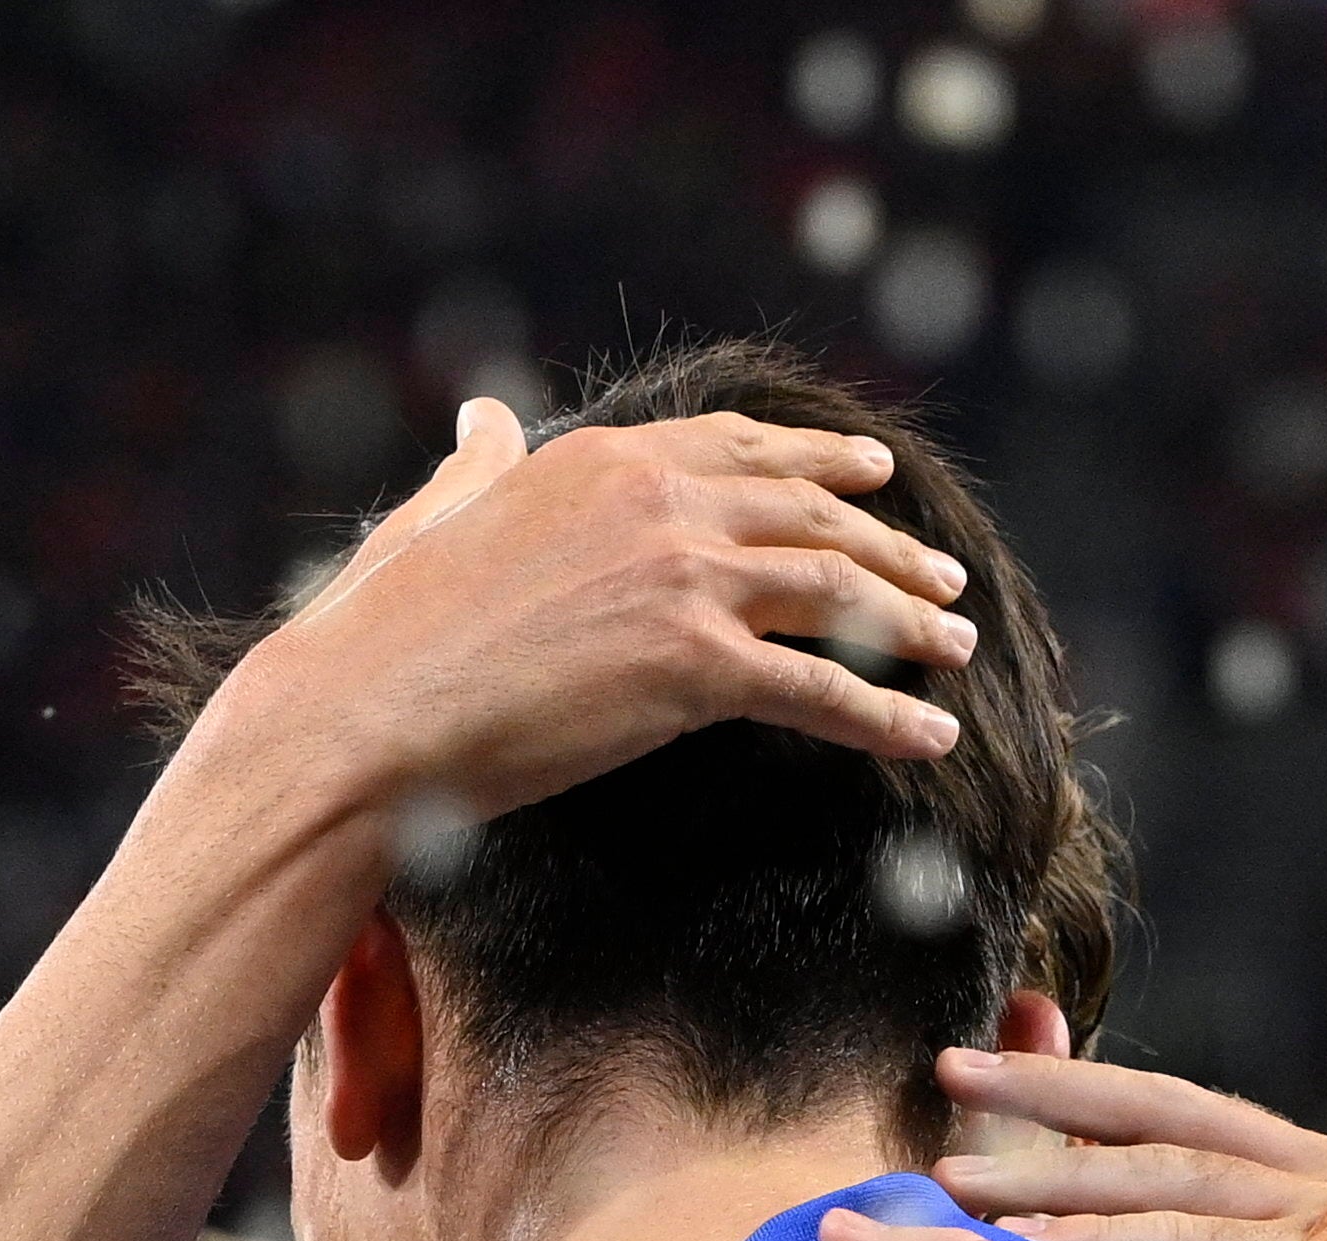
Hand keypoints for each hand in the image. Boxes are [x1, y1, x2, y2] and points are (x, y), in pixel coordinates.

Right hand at [209, 401, 979, 844]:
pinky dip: (888, 716)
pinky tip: (934, 738)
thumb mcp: (440, 513)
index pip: (741, 450)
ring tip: (959, 648)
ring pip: (835, 592)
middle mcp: (657, 503)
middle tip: (943, 577)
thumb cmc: (385, 630)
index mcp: (602, 461)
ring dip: (910, 622)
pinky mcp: (695, 667)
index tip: (874, 476)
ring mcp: (683, 579)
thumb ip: (482, 463)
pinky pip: (823, 691)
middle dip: (889, 546)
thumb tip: (486, 416)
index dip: (819, 462)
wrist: (366, 709)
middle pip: (809, 515)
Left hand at [928, 1047, 1326, 1240]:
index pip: (1169, 1107)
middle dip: (1045, 1115)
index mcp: (1312, 1167)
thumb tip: (1115, 1156)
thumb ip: (1215, 1203)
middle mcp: (1317, 1189)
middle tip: (947, 1099)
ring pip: (1174, 1202)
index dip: (1065, 1081)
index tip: (971, 1066)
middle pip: (1157, 1137)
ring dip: (1062, 1196)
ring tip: (965, 1199)